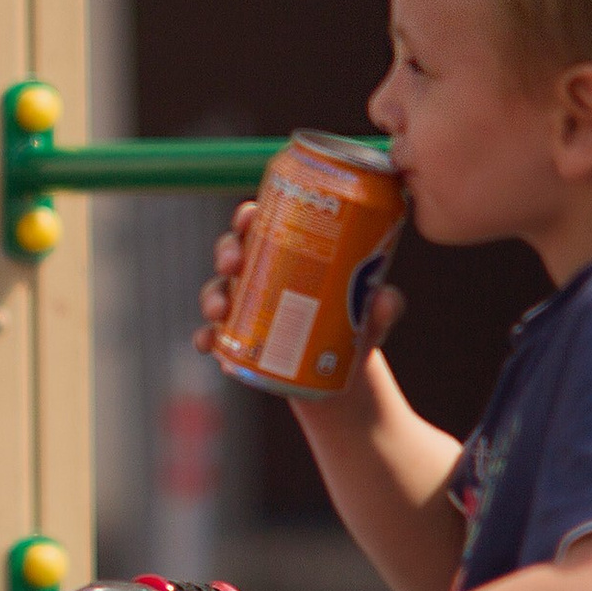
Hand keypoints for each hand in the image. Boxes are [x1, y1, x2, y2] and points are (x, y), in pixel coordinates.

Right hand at [194, 198, 405, 370]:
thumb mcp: (373, 316)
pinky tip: (208, 345)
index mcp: (290, 253)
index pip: (264, 223)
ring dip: (212, 296)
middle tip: (234, 263)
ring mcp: (245, 307)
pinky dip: (206, 338)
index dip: (249, 215)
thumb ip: (383, 306)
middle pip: (234, 251)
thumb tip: (385, 299)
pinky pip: (213, 335)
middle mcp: (262, 274)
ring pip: (218, 290)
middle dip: (227, 252)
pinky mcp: (237, 340)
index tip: (249, 218)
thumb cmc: (355, 327)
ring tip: (221, 311)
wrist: (340, 375)